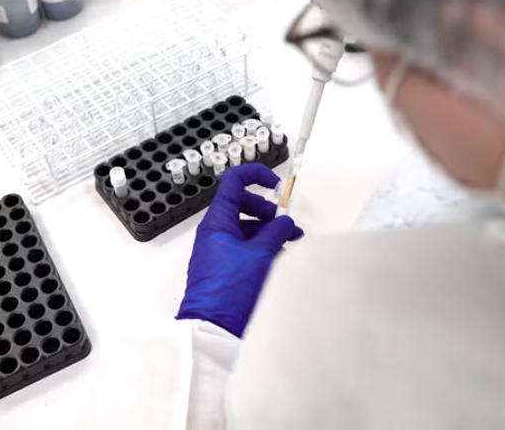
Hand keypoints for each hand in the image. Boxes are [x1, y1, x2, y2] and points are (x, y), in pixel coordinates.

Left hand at [176, 164, 303, 337]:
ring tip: (291, 242)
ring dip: (270, 231)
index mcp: (217, 223)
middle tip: (284, 222)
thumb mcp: (259, 254)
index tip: (274, 183)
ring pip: (247, 229)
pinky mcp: (227, 269)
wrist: (214, 327)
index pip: (233, 183)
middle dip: (267, 209)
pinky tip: (281, 258)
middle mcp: (216, 234)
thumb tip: (286, 222)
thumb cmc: (230, 289)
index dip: (254, 176)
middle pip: (242, 205)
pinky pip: (247, 249)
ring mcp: (220, 252)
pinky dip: (264, 248)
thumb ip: (276, 232)